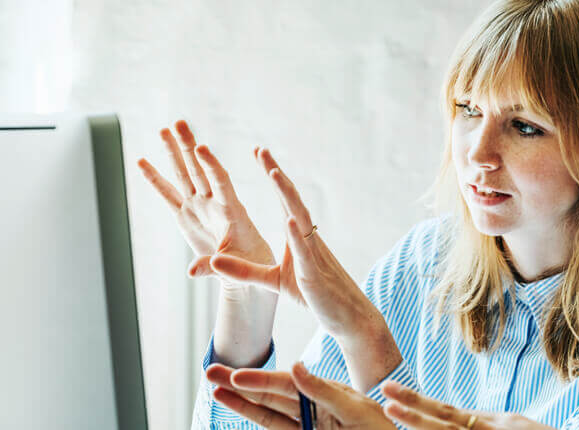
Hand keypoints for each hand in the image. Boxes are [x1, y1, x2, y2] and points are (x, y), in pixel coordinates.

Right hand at [137, 120, 274, 287]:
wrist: (247, 269)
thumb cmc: (250, 265)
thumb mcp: (237, 268)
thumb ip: (214, 267)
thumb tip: (191, 273)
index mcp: (232, 211)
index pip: (221, 182)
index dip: (211, 165)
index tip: (202, 147)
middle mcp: (213, 203)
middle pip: (199, 170)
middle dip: (189, 147)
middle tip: (179, 123)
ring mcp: (198, 207)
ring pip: (183, 175)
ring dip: (173, 153)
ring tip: (163, 129)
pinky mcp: (186, 216)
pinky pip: (167, 194)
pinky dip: (154, 179)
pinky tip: (142, 161)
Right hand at [205, 361, 397, 429]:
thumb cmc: (380, 429)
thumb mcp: (355, 409)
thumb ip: (323, 391)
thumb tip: (295, 367)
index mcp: (326, 392)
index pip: (286, 384)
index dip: (260, 380)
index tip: (235, 375)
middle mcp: (312, 407)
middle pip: (269, 396)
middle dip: (239, 385)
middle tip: (209, 372)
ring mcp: (307, 427)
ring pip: (267, 414)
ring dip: (241, 403)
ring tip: (215, 392)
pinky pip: (278, 429)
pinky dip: (257, 419)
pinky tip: (238, 407)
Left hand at [206, 148, 401, 390]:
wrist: (347, 317)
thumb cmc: (314, 295)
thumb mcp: (273, 281)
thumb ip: (244, 271)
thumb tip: (214, 260)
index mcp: (298, 237)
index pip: (284, 199)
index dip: (273, 175)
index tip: (260, 153)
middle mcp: (307, 238)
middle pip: (291, 199)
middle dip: (276, 173)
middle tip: (261, 150)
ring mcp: (313, 253)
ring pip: (300, 217)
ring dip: (287, 195)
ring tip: (273, 173)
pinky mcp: (314, 274)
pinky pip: (305, 251)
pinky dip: (297, 234)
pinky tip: (289, 219)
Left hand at [381, 383, 553, 429]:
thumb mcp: (516, 428)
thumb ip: (488, 424)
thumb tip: (454, 420)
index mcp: (496, 424)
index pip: (450, 413)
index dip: (419, 402)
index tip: (390, 394)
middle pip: (447, 422)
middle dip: (414, 411)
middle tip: (385, 398)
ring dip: (424, 425)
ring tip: (393, 411)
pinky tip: (424, 429)